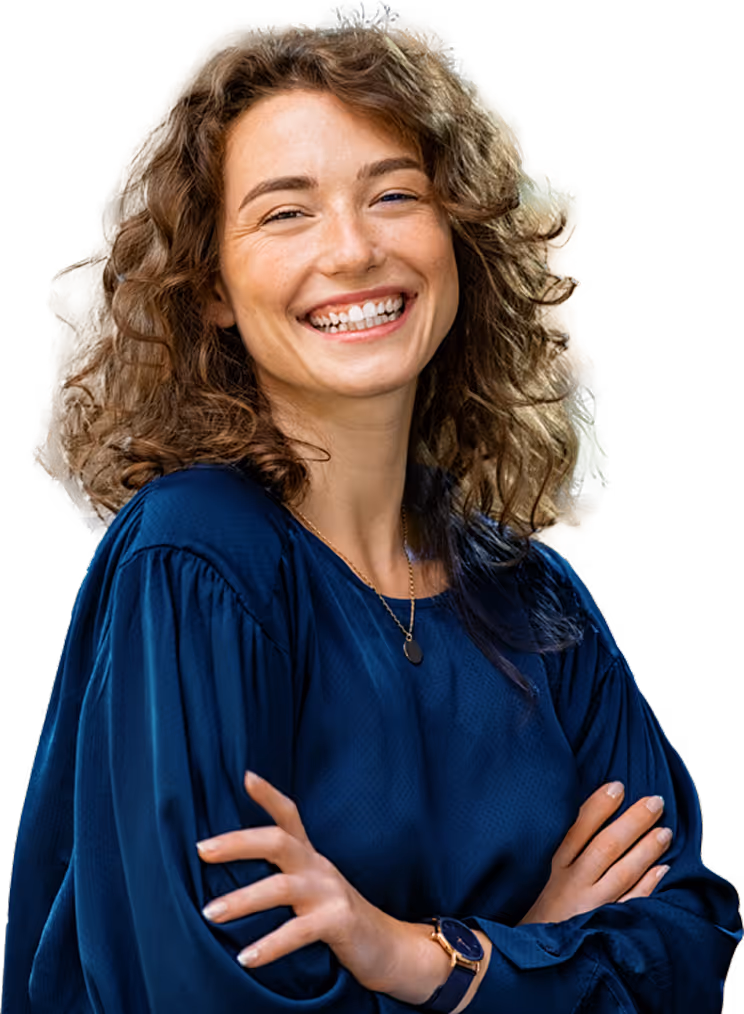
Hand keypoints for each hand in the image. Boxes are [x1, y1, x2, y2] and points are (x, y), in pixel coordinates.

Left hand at [196, 770, 406, 992]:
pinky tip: (245, 958)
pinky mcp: (338, 921)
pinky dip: (270, 944)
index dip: (269, 795)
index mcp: (310, 857)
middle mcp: (319, 867)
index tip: (245, 776)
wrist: (387, 946)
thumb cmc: (336, 916)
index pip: (290, 816)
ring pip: (281, 888)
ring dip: (242, 900)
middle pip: (278, 841)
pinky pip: (298, 931)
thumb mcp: (311, 886)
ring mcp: (330, 892)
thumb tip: (231, 870)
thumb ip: (282, 873)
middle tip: (201, 850)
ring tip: (209, 913)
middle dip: (237, 843)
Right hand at [517, 782, 672, 925]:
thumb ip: (563, 849)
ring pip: (621, 873)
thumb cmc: (542, 906)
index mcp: (554, 866)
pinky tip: (662, 869)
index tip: (618, 786)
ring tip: (666, 831)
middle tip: (655, 802)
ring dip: (646, 850)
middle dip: (632, 822)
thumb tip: (588, 811)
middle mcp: (572, 883)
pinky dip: (647, 886)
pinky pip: (630, 904)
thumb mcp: (542, 874)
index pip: (577, 829)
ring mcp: (589, 906)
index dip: (598, 806)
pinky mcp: (602, 926)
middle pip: (606, 846)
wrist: (531, 956)